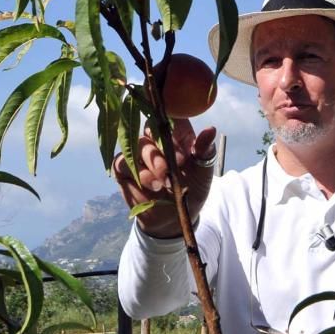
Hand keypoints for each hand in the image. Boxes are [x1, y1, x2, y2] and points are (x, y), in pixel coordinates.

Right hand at [112, 118, 217, 238]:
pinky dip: (139, 173)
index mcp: (177, 134)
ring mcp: (138, 152)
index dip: (177, 127)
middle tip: (178, 165)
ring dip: (152, 161)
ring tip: (165, 180)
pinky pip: (122, 161)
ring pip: (138, 144)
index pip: (172, 116)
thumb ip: (205, 149)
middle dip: (165, 147)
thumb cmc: (192, 188)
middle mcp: (156, 139)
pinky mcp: (123, 168)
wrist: (176, 216)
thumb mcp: (203, 170)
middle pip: (151, 127)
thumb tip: (211, 129)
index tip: (186, 145)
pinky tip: (152, 184)